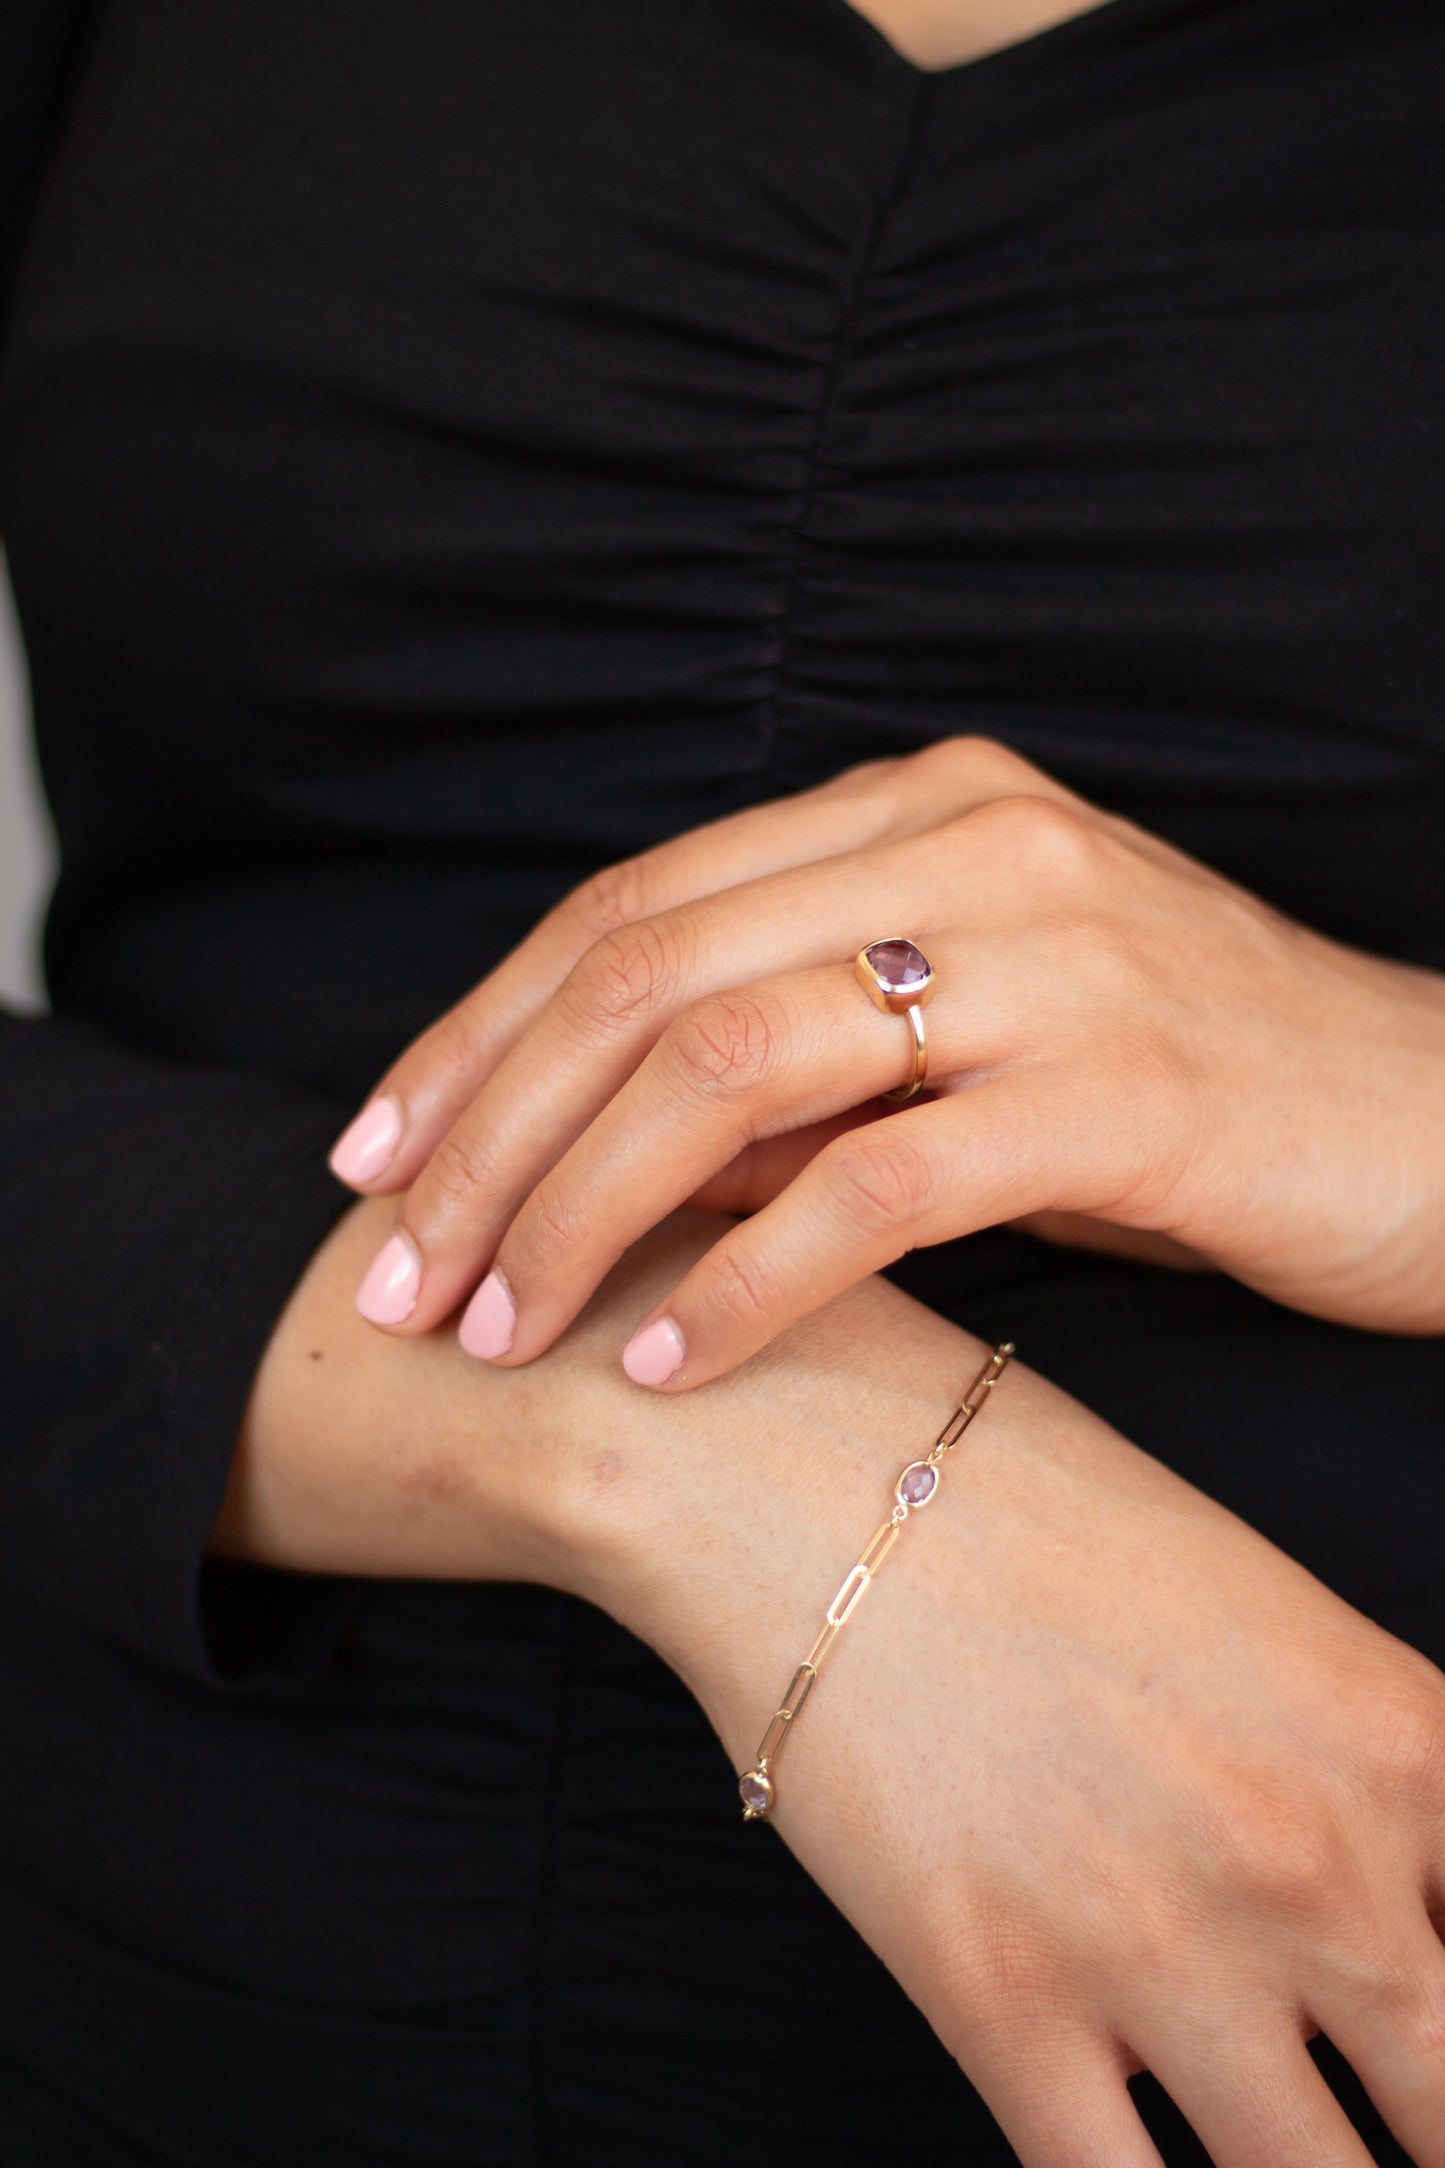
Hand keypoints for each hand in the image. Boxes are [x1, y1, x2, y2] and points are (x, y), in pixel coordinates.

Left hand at [327, 737, 1444, 1385]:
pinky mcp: (1121, 1090)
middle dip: (488, 1134)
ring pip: (731, 1065)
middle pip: (647, 976)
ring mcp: (1053, 956)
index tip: (377, 1151)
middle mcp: (972, 845)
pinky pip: (881, 1186)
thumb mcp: (980, 1042)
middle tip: (396, 1271)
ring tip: (493, 1330)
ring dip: (579, 1211)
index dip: (479, 1032)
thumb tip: (611, 1150)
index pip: (633, 906)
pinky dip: (745, 1280)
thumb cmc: (1194, 1091)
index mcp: (920, 807)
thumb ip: (808, 1064)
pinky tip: (665, 1361)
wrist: (1442, 1122)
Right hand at [582, 1259, 1444, 2166]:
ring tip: (1282, 2147)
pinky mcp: (1002, 2004)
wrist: (802, 1471)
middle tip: (1389, 2116)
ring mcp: (1160, 1948)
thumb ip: (1371, 1778)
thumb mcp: (1255, 1612)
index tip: (1440, 2057)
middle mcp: (1313, 1863)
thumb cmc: (1024, 1506)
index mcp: (1396, 1742)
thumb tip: (1416, 1916)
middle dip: (1430, 2124)